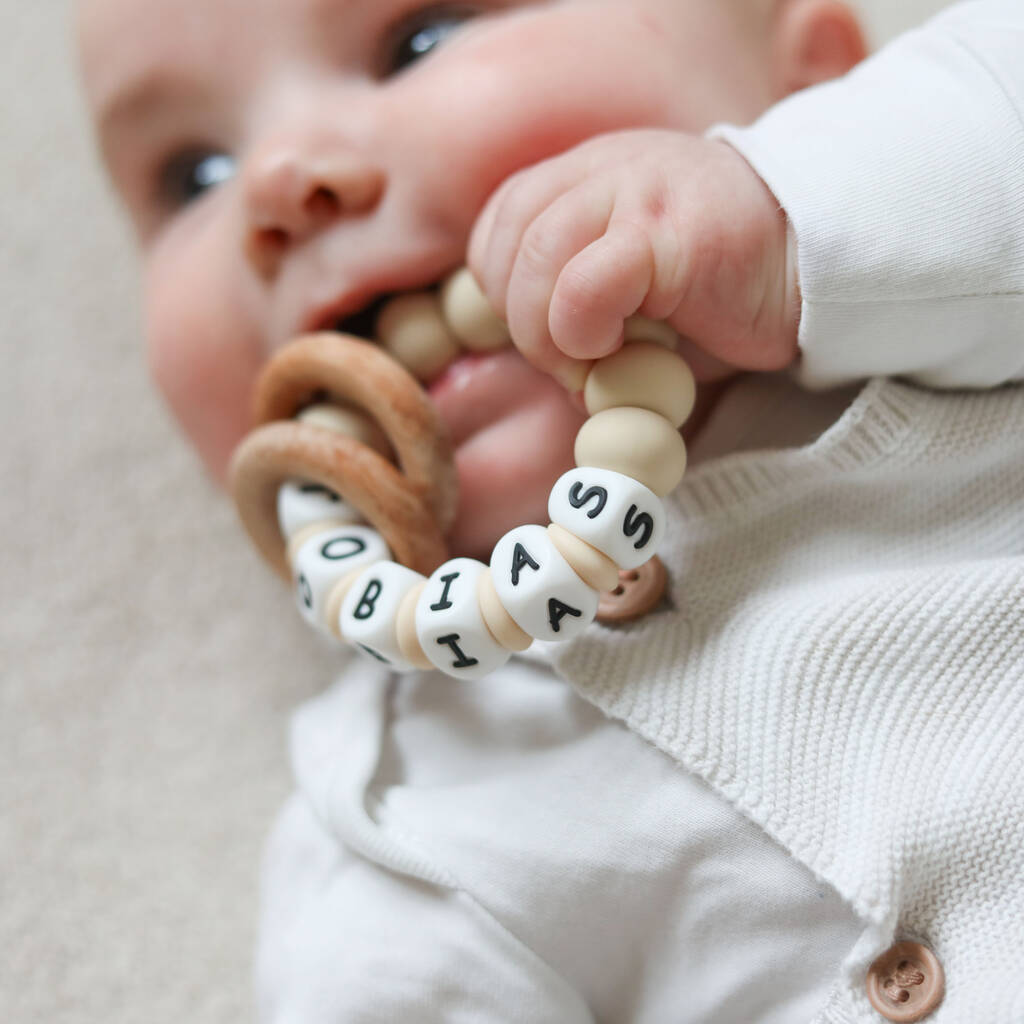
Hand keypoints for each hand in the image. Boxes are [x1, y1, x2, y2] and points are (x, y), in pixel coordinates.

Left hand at [468, 129, 798, 390]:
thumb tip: (546, 363)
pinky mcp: (666, 233)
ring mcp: (636, 191)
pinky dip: (584, 333)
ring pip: (537, 257)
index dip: (502, 288)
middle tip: (568, 367)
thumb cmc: (726, 289)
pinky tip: (623, 351)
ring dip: (548, 334)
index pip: (501, 221)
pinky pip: (586, 286)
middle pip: (509, 239)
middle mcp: (606, 170)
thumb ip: (578, 303)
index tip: (542, 335)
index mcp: (590, 175)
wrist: (819, 265)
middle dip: (520, 322)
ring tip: (595, 366)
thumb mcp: (636, 285)